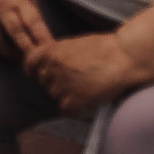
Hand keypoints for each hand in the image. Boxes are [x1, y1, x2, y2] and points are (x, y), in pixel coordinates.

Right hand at [0, 0, 53, 60]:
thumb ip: (33, 14)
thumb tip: (42, 40)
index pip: (33, 23)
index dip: (42, 41)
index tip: (49, 54)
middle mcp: (0, 4)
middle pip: (16, 35)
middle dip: (26, 52)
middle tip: (31, 63)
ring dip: (6, 54)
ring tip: (13, 58)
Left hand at [26, 32, 149, 114]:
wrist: (124, 57)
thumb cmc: (105, 48)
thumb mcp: (73, 44)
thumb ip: (58, 54)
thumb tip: (48, 65)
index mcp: (52, 50)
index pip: (29, 63)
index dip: (32, 71)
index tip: (36, 76)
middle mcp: (53, 66)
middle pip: (44, 82)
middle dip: (55, 83)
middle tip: (73, 83)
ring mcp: (63, 83)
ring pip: (54, 95)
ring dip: (66, 95)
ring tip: (83, 91)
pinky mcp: (75, 99)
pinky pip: (65, 109)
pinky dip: (73, 109)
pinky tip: (84, 104)